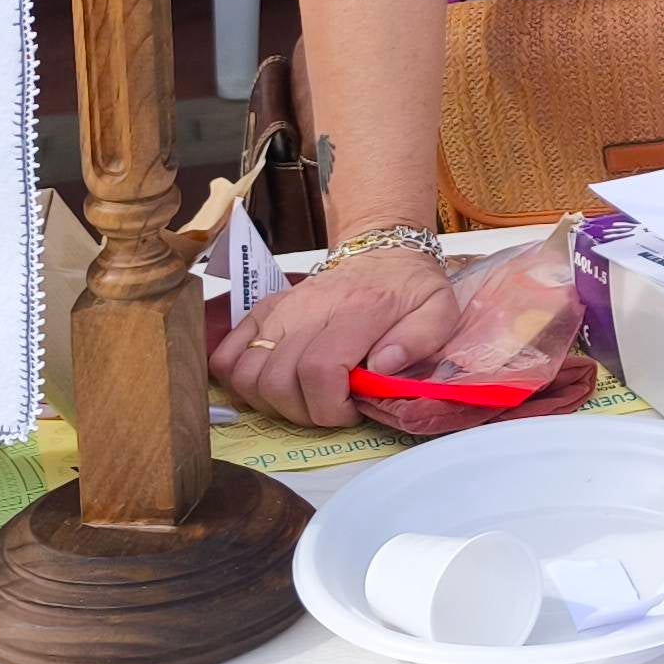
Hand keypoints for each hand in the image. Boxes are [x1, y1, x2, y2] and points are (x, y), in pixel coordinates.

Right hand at [208, 243, 456, 428]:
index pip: (320, 370)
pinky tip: (270, 386)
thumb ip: (418, 340)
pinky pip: (225, 354)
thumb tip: (382, 368)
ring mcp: (280, 310)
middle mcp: (310, 310)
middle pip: (278, 380)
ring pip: (246, 373)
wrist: (382, 252)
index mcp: (358, 311)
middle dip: (303, 412)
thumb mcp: (438, 310)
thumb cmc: (410, 289)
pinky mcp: (262, 312)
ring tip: (304, 400)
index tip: (350, 410)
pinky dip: (238, 380)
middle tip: (330, 409)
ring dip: (270, 402)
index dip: (329, 406)